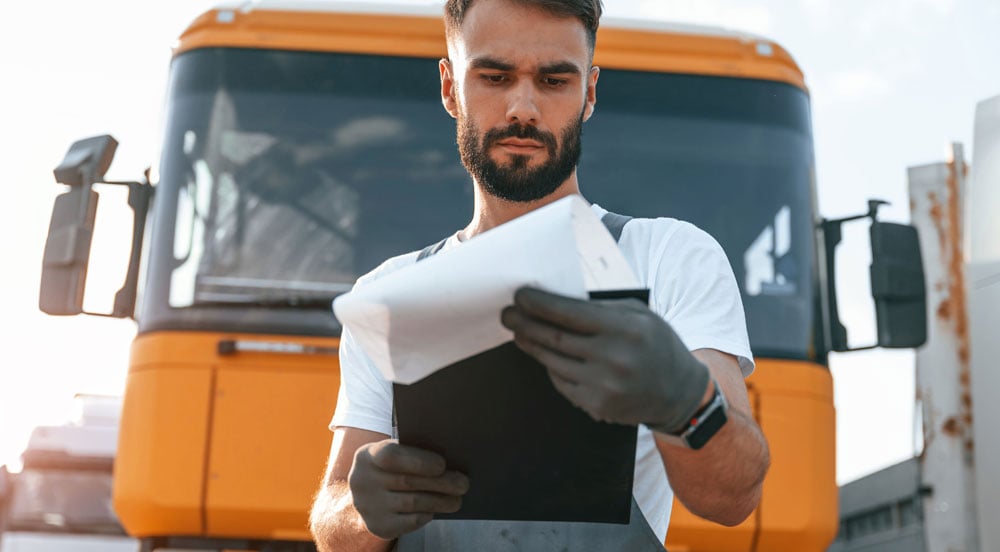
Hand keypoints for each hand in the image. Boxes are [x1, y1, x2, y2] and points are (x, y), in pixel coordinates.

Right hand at [349, 440, 469, 539]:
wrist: (368, 498)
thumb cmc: (391, 470)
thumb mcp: (395, 455)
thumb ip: (413, 453)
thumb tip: (451, 460)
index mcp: (367, 456)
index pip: (391, 456)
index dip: (418, 460)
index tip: (442, 465)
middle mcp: (362, 481)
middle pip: (407, 481)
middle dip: (440, 483)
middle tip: (463, 484)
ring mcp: (368, 506)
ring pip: (413, 502)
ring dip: (440, 501)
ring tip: (457, 499)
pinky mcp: (378, 526)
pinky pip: (410, 521)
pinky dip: (427, 514)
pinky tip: (436, 509)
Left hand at [500, 287, 709, 432]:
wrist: (678, 392)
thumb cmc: (655, 344)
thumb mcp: (639, 315)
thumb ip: (602, 307)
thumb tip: (558, 298)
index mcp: (624, 329)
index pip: (569, 313)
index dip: (539, 304)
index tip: (519, 296)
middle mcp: (613, 358)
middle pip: (555, 338)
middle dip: (525, 324)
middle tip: (507, 314)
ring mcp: (603, 386)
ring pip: (553, 361)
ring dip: (531, 345)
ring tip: (519, 332)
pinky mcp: (597, 406)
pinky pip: (562, 382)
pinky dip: (551, 367)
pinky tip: (546, 356)